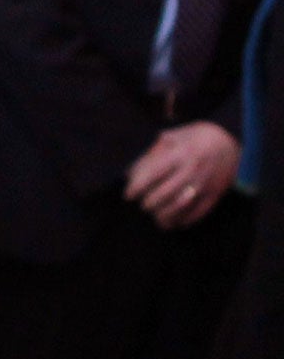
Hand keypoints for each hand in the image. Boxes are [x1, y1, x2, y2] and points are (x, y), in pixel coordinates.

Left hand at [124, 122, 238, 229]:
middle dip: (149, 203)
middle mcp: (192, 170)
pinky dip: (184, 220)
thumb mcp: (171, 137)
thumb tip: (130, 174)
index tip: (128, 195)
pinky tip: (174, 222)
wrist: (230, 141)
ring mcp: (205, 183)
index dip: (136, 188)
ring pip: (180, 207)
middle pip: (164, 194)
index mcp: (179, 153)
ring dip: (164, 216)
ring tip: (156, 216)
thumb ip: (150, 154)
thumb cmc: (194, 137)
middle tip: (143, 205)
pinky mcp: (216, 194)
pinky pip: (198, 213)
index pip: (152, 175)